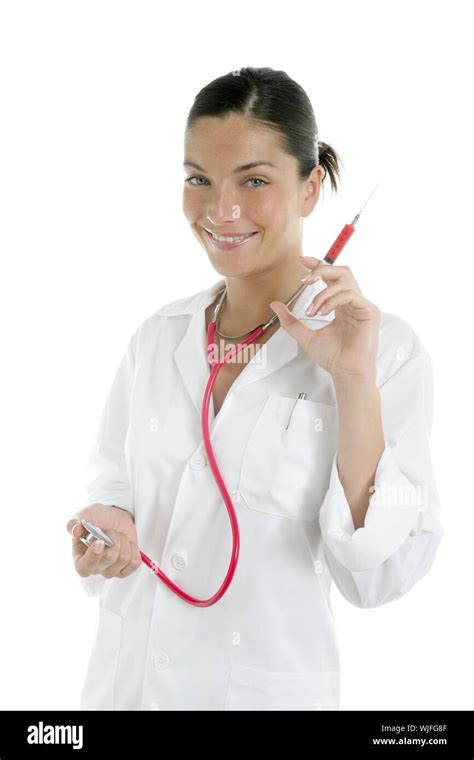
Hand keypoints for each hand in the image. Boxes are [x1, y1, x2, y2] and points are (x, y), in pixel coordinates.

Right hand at [66, 503, 141, 579]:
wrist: (113, 518)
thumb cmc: (95, 519)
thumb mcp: (83, 516)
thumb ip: (74, 523)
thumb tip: (75, 531)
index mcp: (80, 559)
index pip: (84, 568)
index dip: (92, 558)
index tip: (100, 542)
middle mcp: (96, 568)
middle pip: (109, 560)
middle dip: (113, 538)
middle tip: (109, 530)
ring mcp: (112, 570)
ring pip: (124, 559)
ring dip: (123, 540)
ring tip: (117, 535)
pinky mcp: (126, 568)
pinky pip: (135, 562)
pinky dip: (133, 548)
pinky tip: (126, 543)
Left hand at [270, 255, 380, 379]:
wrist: (346, 373)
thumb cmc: (333, 358)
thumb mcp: (305, 336)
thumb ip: (291, 321)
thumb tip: (275, 305)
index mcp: (341, 305)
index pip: (330, 277)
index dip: (317, 265)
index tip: (301, 261)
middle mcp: (353, 302)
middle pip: (341, 271)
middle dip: (321, 269)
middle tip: (304, 280)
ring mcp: (362, 306)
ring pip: (344, 280)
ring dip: (323, 292)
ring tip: (312, 310)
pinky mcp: (369, 311)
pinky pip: (349, 294)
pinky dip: (332, 300)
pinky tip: (323, 312)